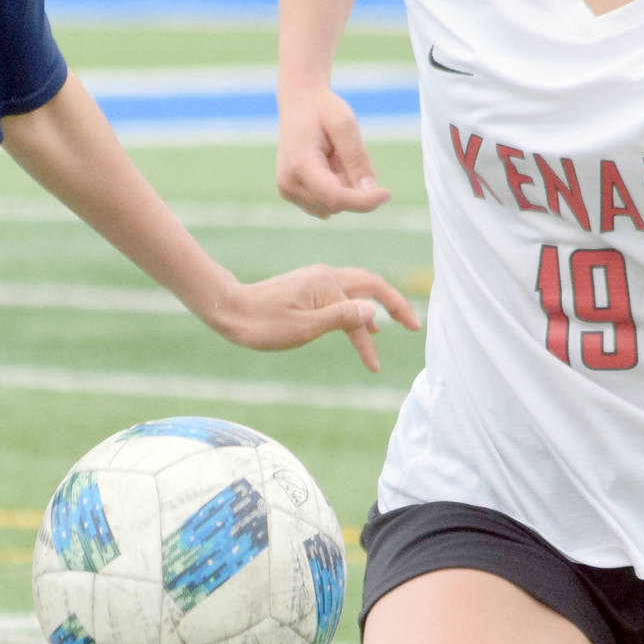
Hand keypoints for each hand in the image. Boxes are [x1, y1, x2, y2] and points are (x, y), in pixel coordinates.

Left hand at [210, 265, 418, 372]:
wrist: (229, 309)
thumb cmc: (261, 324)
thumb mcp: (303, 328)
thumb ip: (341, 318)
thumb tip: (374, 312)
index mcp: (327, 284)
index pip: (361, 314)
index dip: (371, 342)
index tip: (375, 368)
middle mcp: (326, 275)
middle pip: (372, 285)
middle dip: (395, 304)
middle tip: (414, 325)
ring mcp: (317, 278)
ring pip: (359, 287)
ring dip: (379, 304)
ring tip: (396, 324)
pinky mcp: (308, 285)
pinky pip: (344, 292)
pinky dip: (359, 306)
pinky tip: (363, 324)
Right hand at [276, 87, 390, 217]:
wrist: (299, 103)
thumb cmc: (322, 110)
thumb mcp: (345, 125)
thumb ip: (357, 159)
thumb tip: (371, 191)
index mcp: (299, 164)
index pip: (335, 197)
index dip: (363, 201)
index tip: (386, 194)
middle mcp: (288, 183)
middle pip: (336, 204)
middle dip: (352, 187)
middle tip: (346, 154)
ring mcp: (288, 190)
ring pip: (332, 206)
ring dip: (343, 187)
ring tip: (334, 157)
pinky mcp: (292, 194)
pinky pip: (325, 204)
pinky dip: (335, 189)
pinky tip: (329, 166)